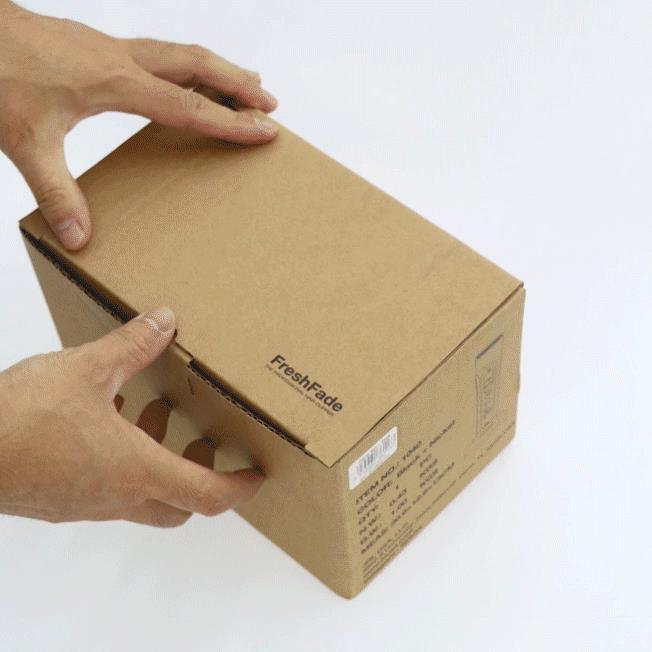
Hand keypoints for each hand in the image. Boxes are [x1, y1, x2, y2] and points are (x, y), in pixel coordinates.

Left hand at [0, 1, 277, 249]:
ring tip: (244, 81)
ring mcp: (110, 48)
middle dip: (238, 83)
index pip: (190, 105)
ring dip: (216, 68)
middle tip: (269, 102)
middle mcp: (122, 60)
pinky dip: (186, 65)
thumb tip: (80, 238)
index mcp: (117, 83)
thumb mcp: (26, 141)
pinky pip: (157, 53)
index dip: (231, 120)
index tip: (265, 129)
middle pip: (197, 64)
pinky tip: (182, 78)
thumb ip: (57, 192)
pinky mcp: (96, 47)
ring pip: (180, 52)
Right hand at [0, 307, 262, 526]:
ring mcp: (86, 504)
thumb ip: (132, 345)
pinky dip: (122, 461)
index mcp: (137, 470)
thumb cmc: (19, 420)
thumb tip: (165, 320)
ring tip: (154, 414)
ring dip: (159, 461)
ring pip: (142, 497)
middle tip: (206, 443)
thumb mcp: (87, 369)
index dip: (239, 488)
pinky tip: (106, 419)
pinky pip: (106, 489)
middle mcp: (117, 496)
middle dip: (202, 478)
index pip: (207, 494)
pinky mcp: (60, 500)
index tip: (257, 475)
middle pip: (179, 505)